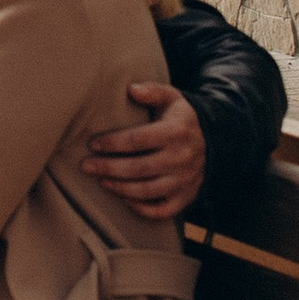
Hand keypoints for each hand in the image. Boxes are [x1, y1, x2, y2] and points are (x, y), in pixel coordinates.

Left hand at [83, 81, 206, 223]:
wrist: (212, 141)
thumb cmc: (180, 118)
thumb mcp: (171, 98)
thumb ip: (152, 91)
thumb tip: (132, 89)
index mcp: (176, 132)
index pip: (138, 140)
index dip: (112, 143)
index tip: (92, 144)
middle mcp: (182, 158)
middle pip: (139, 168)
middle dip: (109, 167)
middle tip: (86, 166)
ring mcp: (185, 180)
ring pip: (147, 191)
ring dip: (120, 188)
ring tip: (102, 180)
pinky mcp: (186, 196)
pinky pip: (163, 210)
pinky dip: (142, 209)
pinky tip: (125, 199)